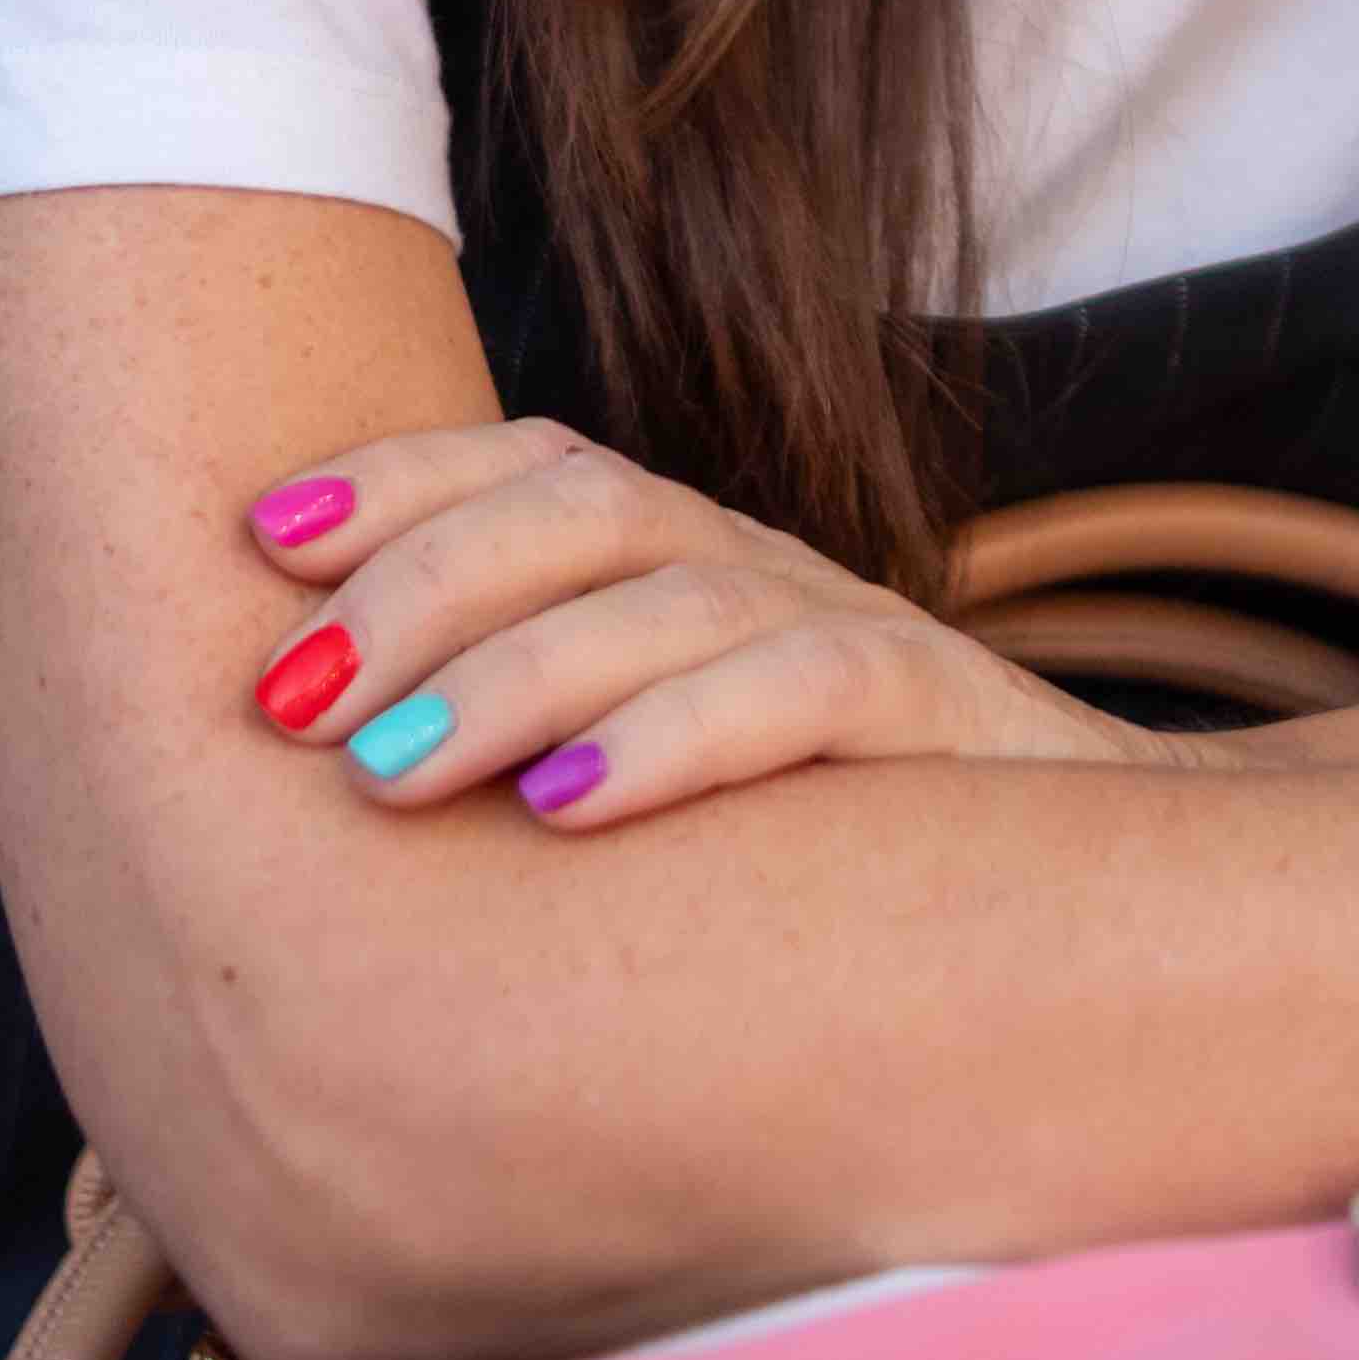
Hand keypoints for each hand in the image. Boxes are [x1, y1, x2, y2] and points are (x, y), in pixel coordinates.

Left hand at [238, 418, 1170, 822]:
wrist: (1103, 893)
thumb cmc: (835, 857)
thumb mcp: (667, 783)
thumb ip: (537, 758)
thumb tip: (330, 799)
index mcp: (688, 563)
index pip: (532, 466)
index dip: (395, 480)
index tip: (255, 536)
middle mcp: (759, 569)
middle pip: (577, 508)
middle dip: (416, 586)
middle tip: (290, 699)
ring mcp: (852, 629)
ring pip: (669, 592)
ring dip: (511, 672)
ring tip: (383, 769)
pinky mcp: (936, 718)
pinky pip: (801, 690)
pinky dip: (675, 738)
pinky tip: (567, 809)